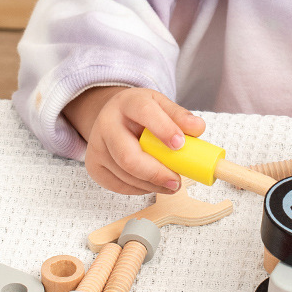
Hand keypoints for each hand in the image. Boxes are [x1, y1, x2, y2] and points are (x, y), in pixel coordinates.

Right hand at [63, 86, 204, 194]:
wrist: (110, 118)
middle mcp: (106, 124)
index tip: (180, 145)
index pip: (144, 113)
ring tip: (170, 183)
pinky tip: (152, 183)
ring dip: (152, 185)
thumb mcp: (160, 105)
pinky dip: (141, 188)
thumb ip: (179, 116)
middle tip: (177, 182)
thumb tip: (197, 129)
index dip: (163, 129)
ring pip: (126, 175)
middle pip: (128, 157)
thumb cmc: (140, 114)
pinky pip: (120, 186)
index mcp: (127, 103)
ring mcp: (96, 148)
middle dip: (156, 173)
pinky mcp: (94, 168)